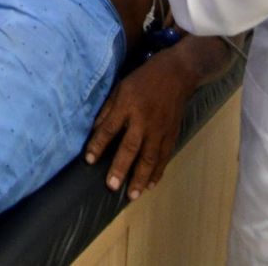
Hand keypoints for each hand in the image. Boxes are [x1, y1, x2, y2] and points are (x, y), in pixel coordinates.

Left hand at [83, 49, 196, 199]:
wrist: (178, 72)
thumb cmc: (144, 79)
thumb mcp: (120, 87)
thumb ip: (108, 110)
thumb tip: (95, 132)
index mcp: (127, 104)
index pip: (109, 128)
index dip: (98, 145)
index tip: (89, 160)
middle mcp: (144, 119)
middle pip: (130, 147)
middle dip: (120, 168)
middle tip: (111, 186)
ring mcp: (160, 129)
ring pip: (150, 157)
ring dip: (140, 177)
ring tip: (132, 195)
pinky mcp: (172, 134)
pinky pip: (164, 156)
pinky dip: (157, 172)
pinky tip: (150, 185)